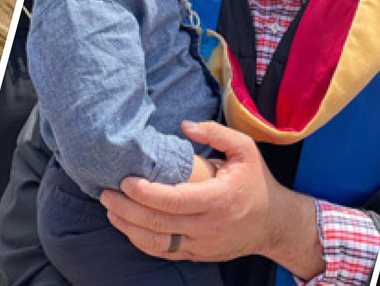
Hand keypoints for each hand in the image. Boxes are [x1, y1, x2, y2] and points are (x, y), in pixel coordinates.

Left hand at [100, 121, 324, 277]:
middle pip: (157, 223)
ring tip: (110, 209)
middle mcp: (208, 226)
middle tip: (105, 194)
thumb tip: (183, 125)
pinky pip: (163, 252)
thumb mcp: (245, 150)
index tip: (125, 180)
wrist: (275, 223)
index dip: (145, 193)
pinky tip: (128, 226)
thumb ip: (215, 133)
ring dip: (128, 228)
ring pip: (156, 243)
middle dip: (125, 209)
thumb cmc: (257, 182)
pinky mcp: (197, 254)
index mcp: (218, 199)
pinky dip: (142, 241)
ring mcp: (201, 244)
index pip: (173, 201)